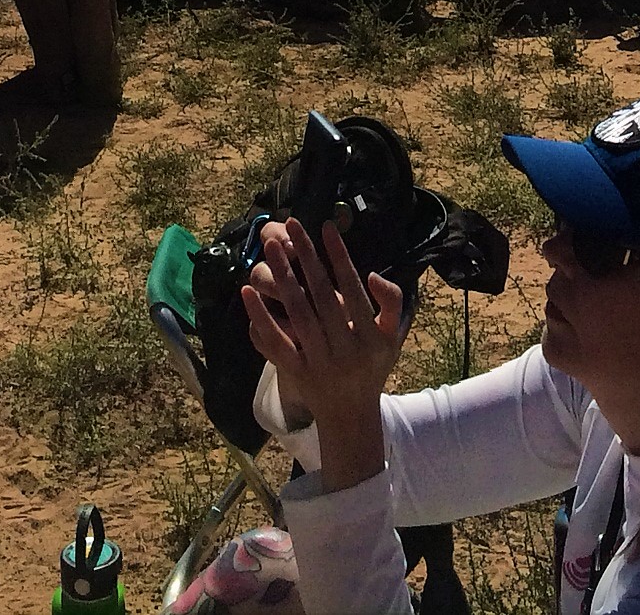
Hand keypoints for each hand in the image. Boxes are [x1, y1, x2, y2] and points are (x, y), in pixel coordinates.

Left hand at [241, 218, 411, 448]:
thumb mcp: (393, 336)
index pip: (352, 287)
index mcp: (372, 335)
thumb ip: (391, 302)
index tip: (325, 226)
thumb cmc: (373, 365)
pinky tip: (246, 291)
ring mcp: (319, 360)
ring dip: (283, 276)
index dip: (338, 255)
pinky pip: (274, 341)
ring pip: (298, 313)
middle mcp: (346, 347)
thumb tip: (370, 273)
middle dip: (306, 257)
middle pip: (321, 294)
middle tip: (292, 224)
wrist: (351, 414)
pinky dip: (260, 317)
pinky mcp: (295, 371)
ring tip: (273, 246)